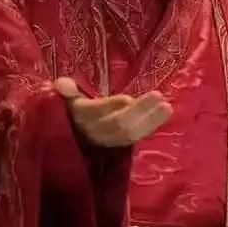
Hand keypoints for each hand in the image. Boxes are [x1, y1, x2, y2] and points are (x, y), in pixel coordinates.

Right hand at [54, 77, 172, 146]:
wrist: (70, 139)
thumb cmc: (70, 111)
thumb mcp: (65, 100)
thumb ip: (66, 91)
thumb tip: (61, 83)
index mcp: (81, 116)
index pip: (97, 113)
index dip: (112, 107)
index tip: (127, 99)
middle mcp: (95, 130)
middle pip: (119, 125)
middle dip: (139, 112)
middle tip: (158, 97)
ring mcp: (108, 139)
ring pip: (130, 133)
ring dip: (150, 121)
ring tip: (166, 107)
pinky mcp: (120, 143)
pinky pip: (135, 137)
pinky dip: (149, 127)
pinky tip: (163, 115)